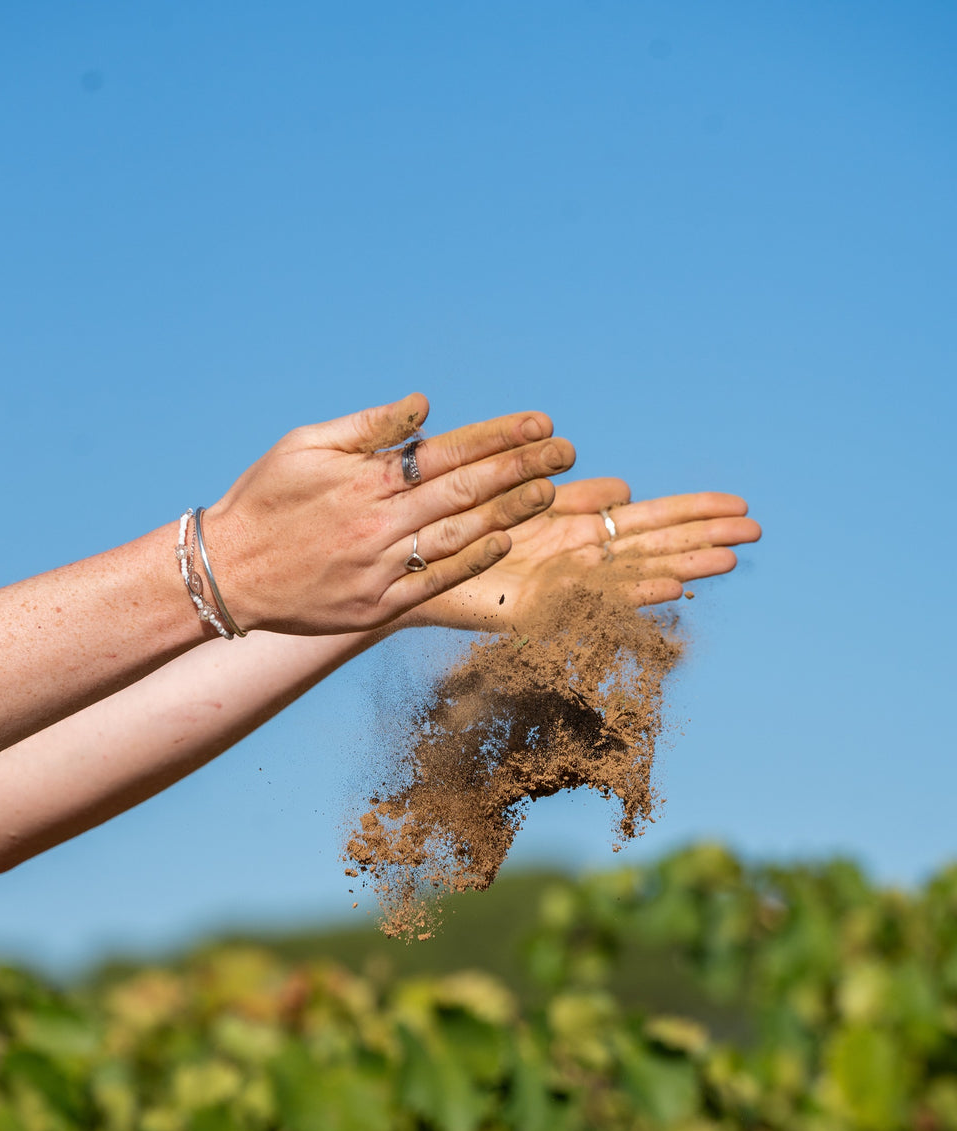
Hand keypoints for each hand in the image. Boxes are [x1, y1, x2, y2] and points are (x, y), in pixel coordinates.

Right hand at [201, 394, 574, 634]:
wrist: (226, 573)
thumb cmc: (264, 501)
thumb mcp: (305, 445)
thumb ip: (369, 427)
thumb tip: (424, 405)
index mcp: (364, 478)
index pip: (449, 451)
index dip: (501, 436)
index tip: (542, 424)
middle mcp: (378, 522)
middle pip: (467, 489)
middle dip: (523, 467)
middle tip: (566, 452)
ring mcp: (380, 568)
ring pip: (460, 535)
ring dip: (510, 512)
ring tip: (550, 492)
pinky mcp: (376, 607)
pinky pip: (436, 582)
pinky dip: (472, 562)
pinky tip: (504, 542)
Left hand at [404, 477, 760, 629]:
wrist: (405, 567)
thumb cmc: (455, 534)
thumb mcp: (514, 498)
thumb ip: (567, 492)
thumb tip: (622, 487)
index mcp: (575, 530)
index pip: (650, 518)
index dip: (694, 513)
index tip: (740, 506)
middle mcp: (577, 559)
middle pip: (655, 543)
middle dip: (706, 536)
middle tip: (758, 529)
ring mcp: (562, 584)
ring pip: (635, 572)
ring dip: (683, 566)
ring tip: (730, 559)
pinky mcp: (537, 610)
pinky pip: (591, 601)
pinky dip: (632, 594)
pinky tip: (671, 587)